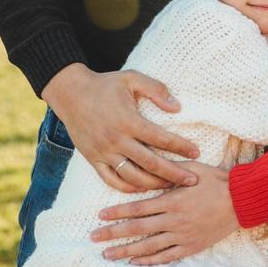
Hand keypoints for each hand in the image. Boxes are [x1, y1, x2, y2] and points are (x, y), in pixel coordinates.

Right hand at [42, 63, 198, 191]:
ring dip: (154, 184)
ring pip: (133, 177)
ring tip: (171, 186)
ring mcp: (104, 152)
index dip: (180, 146)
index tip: (196, 151)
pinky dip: (128, 188)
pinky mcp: (93, 160)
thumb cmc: (105, 85)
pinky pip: (112, 181)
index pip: (160, 138)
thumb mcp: (132, 78)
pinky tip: (143, 187)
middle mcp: (117, 140)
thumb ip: (156, 89)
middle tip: (192, 179)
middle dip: (174, 173)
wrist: (71, 93)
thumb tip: (177, 107)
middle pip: (151, 164)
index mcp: (128, 120)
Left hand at [90, 161, 238, 264]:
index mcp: (171, 200)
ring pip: (148, 247)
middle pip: (137, 229)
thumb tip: (149, 165)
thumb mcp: (190, 169)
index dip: (117, 212)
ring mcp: (182, 236)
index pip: (138, 208)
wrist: (239, 200)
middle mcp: (173, 220)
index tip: (101, 216)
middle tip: (94, 238)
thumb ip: (168, 170)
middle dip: (113, 234)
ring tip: (108, 254)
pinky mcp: (190, 247)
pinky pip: (166, 257)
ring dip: (126, 251)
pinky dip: (149, 261)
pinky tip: (135, 262)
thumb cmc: (215, 180)